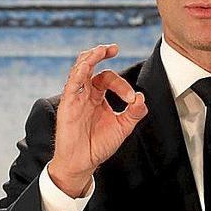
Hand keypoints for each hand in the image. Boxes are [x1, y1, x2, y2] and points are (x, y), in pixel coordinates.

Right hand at [48, 44, 147, 197]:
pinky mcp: (68, 103)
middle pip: (91, 65)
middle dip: (101, 53)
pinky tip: (89, 63)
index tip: (132, 101)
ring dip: (91, 57)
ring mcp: (76, 97)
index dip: (123, 86)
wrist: (83, 162)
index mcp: (97, 96)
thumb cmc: (99, 145)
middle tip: (114, 48)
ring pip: (80, 68)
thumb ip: (134, 113)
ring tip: (103, 50)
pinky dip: (80, 71)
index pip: (109, 79)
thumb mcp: (122, 127)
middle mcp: (85, 93)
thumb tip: (142, 97)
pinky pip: (73, 83)